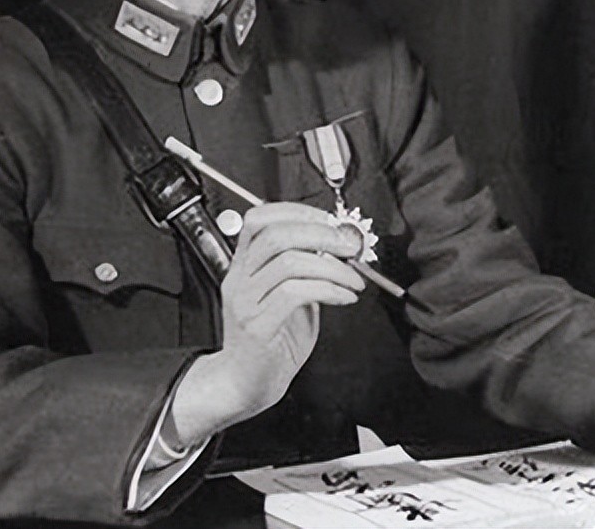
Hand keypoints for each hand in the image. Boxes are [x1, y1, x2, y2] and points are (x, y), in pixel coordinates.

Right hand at [167, 202, 365, 446]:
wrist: (246, 384)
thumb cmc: (272, 339)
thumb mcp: (288, 295)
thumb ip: (306, 269)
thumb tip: (339, 246)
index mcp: (245, 265)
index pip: (259, 219)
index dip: (297, 211)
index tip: (329, 220)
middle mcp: (240, 279)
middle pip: (275, 235)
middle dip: (320, 234)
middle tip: (350, 247)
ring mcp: (245, 302)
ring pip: (288, 262)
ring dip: (333, 266)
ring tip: (354, 279)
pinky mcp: (257, 326)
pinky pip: (295, 293)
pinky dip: (328, 289)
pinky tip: (344, 297)